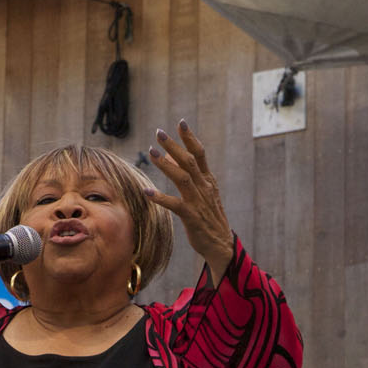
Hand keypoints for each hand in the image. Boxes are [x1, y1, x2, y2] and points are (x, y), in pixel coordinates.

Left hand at [146, 121, 233, 281]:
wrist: (221, 245)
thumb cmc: (208, 218)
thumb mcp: (201, 193)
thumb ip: (188, 174)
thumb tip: (168, 155)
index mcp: (208, 181)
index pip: (200, 154)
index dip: (190, 138)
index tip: (181, 122)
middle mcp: (205, 188)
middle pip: (189, 161)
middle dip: (174, 146)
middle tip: (159, 133)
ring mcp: (199, 202)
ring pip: (182, 178)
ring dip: (166, 165)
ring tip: (151, 153)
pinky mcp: (192, 217)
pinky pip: (175, 205)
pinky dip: (160, 198)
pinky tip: (146, 192)